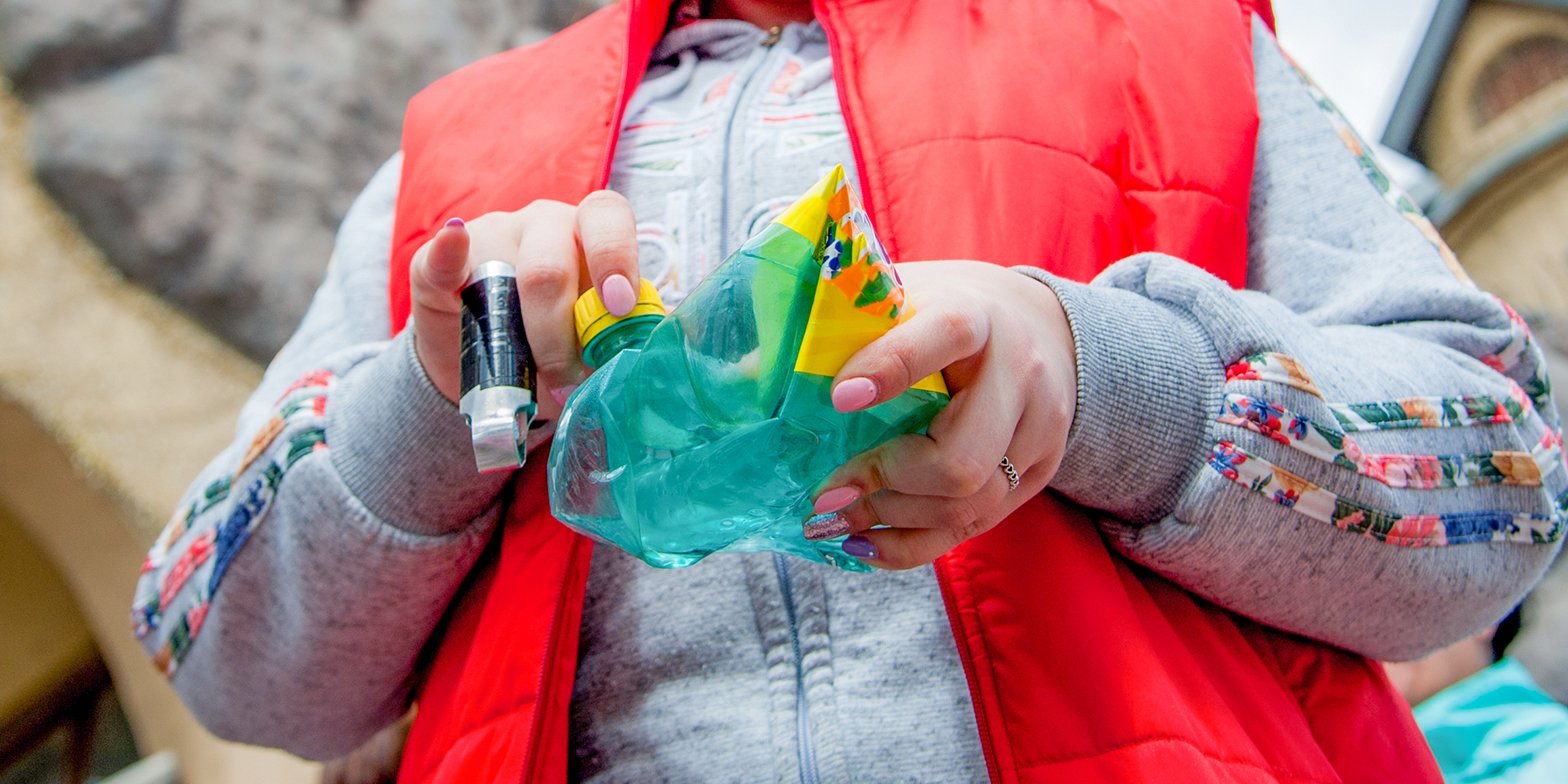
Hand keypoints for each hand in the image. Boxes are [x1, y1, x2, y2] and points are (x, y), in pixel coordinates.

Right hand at [408, 191, 640, 417]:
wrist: (488, 369)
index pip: (608, 219)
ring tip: (528, 380)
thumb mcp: (595, 342)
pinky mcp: (434, 264)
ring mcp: (488, 237)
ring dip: (517, 337)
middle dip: (559, 330)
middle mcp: (543, 224)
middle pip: (551, 263)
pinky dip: (447, 250)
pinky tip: (453, 241)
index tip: (619, 306)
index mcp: (589, 234)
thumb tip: (649, 361)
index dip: (617, 258)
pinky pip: (439, 257)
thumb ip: (621, 342)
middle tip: (566, 376)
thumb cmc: (559, 347)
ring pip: (503, 271)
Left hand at [803, 261, 1077, 568]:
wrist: (1043, 326)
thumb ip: (834, 326)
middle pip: (962, 459)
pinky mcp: (1038, 475)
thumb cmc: (945, 309)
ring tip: (832, 517)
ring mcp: (1038, 432)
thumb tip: (740, 374)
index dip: (892, 368)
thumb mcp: (898, 297)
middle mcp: (1019, 375)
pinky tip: (862, 542)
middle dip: (886, 481)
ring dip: (891, 518)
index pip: (945, 336)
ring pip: (971, 503)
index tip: (837, 398)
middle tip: (826, 489)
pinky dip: (911, 544)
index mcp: (978, 314)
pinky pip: (974, 529)